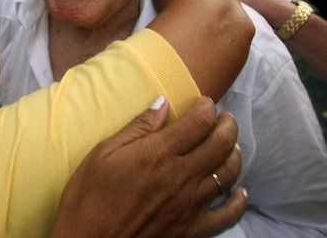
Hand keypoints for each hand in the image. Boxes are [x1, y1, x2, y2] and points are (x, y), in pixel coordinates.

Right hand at [51, 97, 245, 237]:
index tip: (205, 103)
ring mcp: (190, 205)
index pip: (199, 123)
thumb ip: (138, 127)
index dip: (207, 108)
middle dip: (227, 125)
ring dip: (234, 154)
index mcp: (158, 153)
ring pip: (228, 173)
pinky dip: (238, 201)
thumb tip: (162, 102)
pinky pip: (228, 214)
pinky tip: (238, 191)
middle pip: (221, 144)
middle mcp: (181, 176)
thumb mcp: (104, 152)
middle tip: (224, 118)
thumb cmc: (89, 195)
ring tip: (229, 145)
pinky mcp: (192, 229)